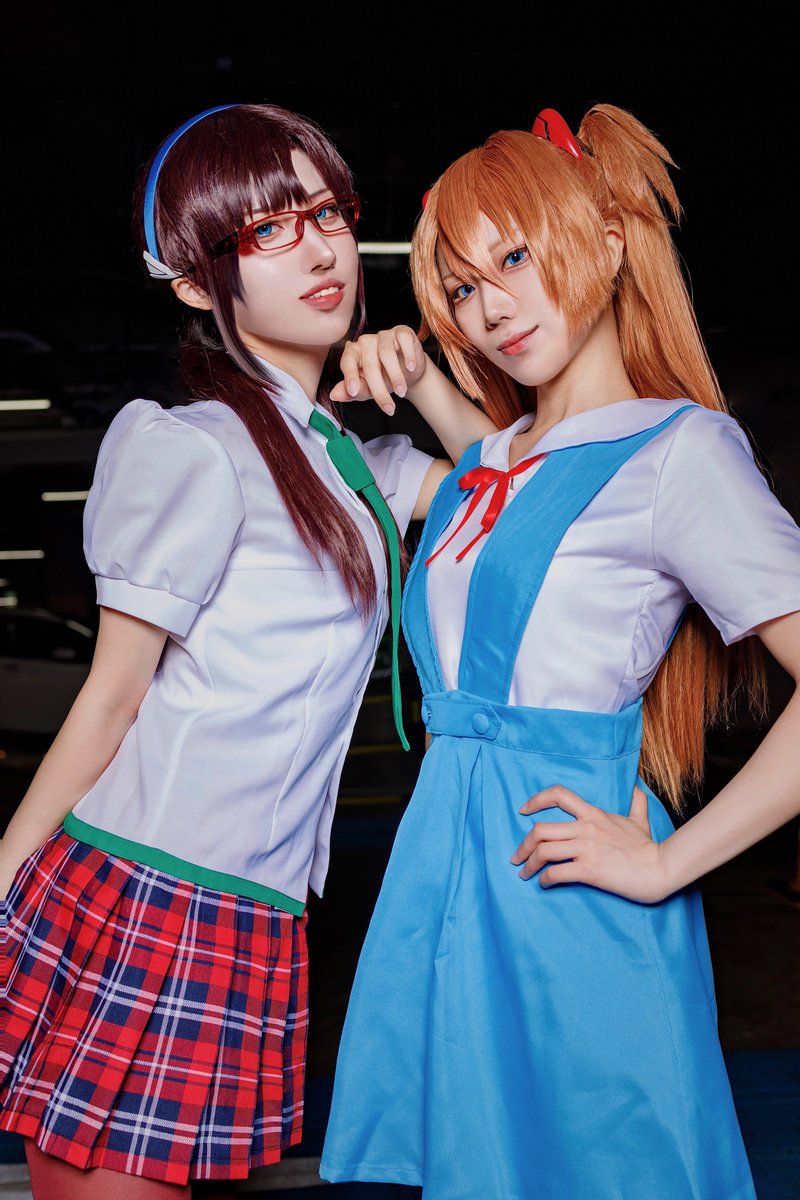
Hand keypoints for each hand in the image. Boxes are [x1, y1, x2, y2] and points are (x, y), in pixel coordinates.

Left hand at [330, 326, 427, 414]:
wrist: (408, 373)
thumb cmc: (384, 379)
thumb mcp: (367, 390)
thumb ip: (351, 392)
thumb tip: (334, 395)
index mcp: (353, 353)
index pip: (347, 362)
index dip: (349, 376)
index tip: (353, 391)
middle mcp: (366, 342)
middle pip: (370, 365)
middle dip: (380, 389)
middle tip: (389, 407)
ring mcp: (384, 335)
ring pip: (386, 353)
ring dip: (395, 376)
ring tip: (401, 392)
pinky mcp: (402, 332)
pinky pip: (403, 340)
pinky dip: (408, 355)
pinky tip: (410, 368)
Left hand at [510, 784, 670, 903]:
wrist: (659, 868)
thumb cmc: (647, 847)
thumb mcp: (639, 820)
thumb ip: (636, 803)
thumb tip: (637, 789)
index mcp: (593, 814)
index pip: (558, 795)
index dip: (536, 801)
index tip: (523, 811)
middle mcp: (586, 828)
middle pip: (540, 830)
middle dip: (523, 845)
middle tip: (517, 857)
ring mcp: (586, 849)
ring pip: (543, 851)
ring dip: (529, 864)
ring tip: (524, 873)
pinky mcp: (589, 870)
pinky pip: (555, 873)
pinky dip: (544, 879)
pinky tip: (545, 883)